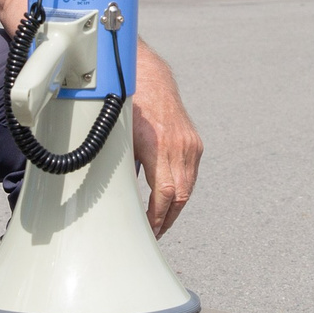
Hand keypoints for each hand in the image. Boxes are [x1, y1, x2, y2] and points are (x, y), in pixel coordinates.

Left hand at [128, 43, 201, 237]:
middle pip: (181, 196)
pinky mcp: (195, 143)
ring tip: (160, 222)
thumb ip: (123, 166)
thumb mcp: (121, 137)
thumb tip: (118, 195)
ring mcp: (190, 145)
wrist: (152, 79)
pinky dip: (181, 190)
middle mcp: (179, 146)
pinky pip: (191, 175)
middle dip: (167, 219)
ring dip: (175, 208)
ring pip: (188, 188)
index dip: (157, 217)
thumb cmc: (130, 107)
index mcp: (158, 146)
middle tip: (155, 234)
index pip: (164, 193)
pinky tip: (169, 200)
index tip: (150, 230)